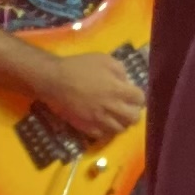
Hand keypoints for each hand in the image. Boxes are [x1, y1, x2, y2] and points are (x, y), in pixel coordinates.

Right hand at [18, 47, 141, 147]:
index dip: (138, 97)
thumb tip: (126, 82)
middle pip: (134, 118)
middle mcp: (112, 107)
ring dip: (121, 122)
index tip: (133, 95)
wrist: (54, 80)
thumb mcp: (104, 60)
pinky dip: (106, 129)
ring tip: (115, 115)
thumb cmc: (79, 67)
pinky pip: (103, 135)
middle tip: (127, 107)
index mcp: (118, 90)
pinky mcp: (87, 128)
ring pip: (120, 129)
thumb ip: (120, 71)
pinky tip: (103, 121)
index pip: (140, 99)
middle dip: (134, 112)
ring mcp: (99, 120)